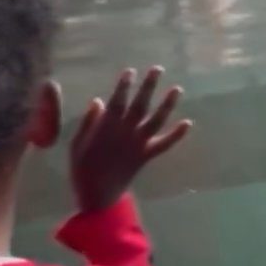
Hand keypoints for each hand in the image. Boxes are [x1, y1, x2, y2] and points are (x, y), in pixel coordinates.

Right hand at [70, 66, 191, 211]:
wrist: (98, 196)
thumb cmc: (83, 168)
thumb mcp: (77, 144)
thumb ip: (88, 122)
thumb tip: (98, 101)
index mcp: (106, 128)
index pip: (117, 100)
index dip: (124, 85)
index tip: (130, 71)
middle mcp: (125, 132)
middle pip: (140, 105)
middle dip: (149, 86)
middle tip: (158, 69)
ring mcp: (138, 144)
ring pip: (156, 120)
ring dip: (167, 104)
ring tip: (177, 89)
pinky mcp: (146, 155)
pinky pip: (164, 144)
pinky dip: (176, 135)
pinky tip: (188, 123)